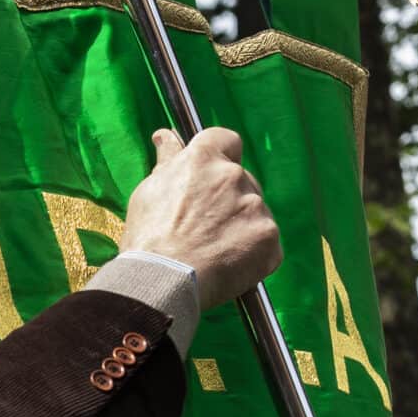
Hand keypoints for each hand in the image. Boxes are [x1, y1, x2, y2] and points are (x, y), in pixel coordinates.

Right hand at [122, 127, 279, 307]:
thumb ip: (167, 161)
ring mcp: (255, 207)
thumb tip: (165, 135)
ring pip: (255, 211)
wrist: (163, 281)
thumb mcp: (150, 191)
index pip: (226, 140)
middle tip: (206, 226)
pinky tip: (230, 266)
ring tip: (215, 250)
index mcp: (203, 158)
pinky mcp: (269, 237)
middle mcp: (233, 176)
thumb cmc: (149, 238)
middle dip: (230, 199)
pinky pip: (267, 242)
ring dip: (242, 226)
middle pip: (243, 180)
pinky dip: (254, 254)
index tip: (210, 178)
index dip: (221, 157)